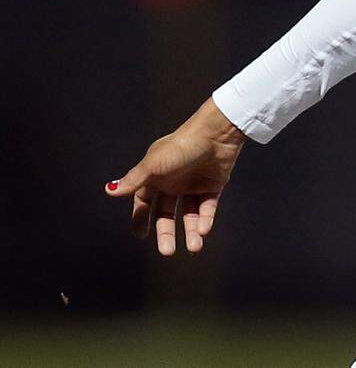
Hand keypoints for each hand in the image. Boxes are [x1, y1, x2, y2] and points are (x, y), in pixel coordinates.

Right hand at [105, 98, 245, 255]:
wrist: (215, 134)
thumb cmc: (181, 146)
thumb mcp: (153, 164)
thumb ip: (134, 181)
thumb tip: (109, 191)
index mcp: (156, 176)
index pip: (144, 201)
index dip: (140, 217)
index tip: (140, 234)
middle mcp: (174, 182)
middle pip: (166, 213)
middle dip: (166, 232)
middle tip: (167, 252)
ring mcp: (194, 185)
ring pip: (189, 214)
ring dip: (191, 231)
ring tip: (194, 247)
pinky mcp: (213, 186)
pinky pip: (207, 207)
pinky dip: (206, 219)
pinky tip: (204, 230)